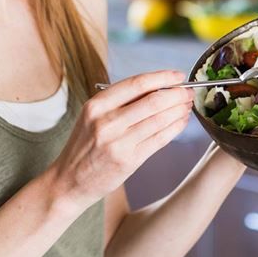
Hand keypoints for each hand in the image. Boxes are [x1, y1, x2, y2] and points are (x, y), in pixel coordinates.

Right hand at [48, 70, 193, 210]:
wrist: (69, 180)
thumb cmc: (85, 145)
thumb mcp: (93, 117)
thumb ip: (120, 102)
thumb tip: (158, 87)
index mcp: (96, 105)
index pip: (136, 84)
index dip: (162, 77)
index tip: (178, 76)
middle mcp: (106, 121)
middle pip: (152, 101)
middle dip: (176, 94)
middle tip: (188, 92)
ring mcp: (118, 142)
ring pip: (159, 119)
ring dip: (178, 110)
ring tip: (187, 106)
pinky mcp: (128, 160)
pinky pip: (159, 139)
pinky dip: (175, 128)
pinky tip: (181, 122)